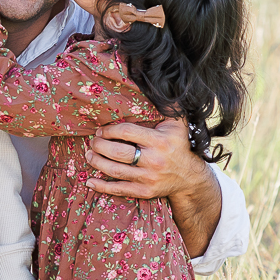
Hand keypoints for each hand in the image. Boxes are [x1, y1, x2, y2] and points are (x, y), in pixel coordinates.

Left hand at [86, 118, 222, 258]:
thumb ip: (169, 107)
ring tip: (89, 155)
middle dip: (99, 146)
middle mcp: (153, 160)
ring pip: (115, 171)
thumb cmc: (179, 146)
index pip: (127, 132)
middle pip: (118, 152)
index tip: (101, 131)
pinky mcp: (144, 192)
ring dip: (97, 162)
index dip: (110, 130)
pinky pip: (119, 189)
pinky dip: (102, 186)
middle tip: (92, 142)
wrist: (190, 178)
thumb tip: (160, 88)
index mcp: (159, 141)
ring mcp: (148, 178)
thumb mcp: (178, 124)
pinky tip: (90, 181)